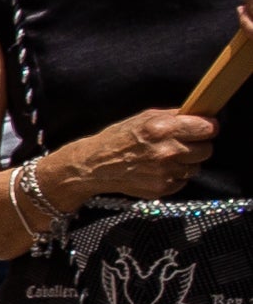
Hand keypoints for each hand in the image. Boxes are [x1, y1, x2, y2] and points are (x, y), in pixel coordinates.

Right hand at [67, 107, 221, 207]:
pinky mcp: (162, 188)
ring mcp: (166, 172)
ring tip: (166, 159)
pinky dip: (175, 176)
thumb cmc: (119, 138)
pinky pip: (183, 181)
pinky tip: (158, 170)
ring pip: (196, 167)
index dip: (207, 128)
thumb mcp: (144, 118)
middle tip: (183, 145)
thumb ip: (174, 116)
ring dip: (186, 163)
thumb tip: (200, 115)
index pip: (208, 129)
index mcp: (163, 128)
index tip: (203, 129)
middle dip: (198, 146)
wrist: (95, 166)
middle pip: (207, 150)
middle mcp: (167, 151)